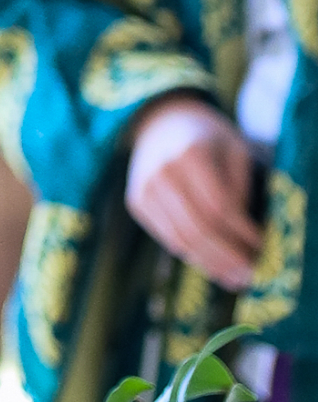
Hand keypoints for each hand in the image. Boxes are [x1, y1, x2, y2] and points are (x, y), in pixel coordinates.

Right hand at [125, 93, 264, 290]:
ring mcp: (144, 188)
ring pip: (181, 240)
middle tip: (252, 274)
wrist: (161, 122)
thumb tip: (243, 238)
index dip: (243, 232)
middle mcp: (161, 170)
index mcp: (190, 152)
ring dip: (212, 264)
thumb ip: (240, 188)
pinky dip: (193, 257)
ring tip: (236, 279)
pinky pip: (168, 238)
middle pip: (198, 228)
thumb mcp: (235, 149)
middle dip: (229, 256)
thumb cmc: (208, 138)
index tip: (263, 248)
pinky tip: (215, 266)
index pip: (220, 206)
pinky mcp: (137, 202)